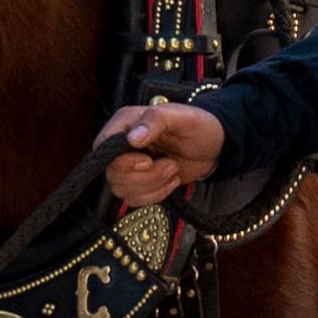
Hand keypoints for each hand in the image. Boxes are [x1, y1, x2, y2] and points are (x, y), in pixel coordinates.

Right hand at [101, 100, 223, 206]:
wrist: (214, 147)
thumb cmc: (198, 125)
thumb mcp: (181, 117)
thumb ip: (155, 120)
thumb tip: (133, 138)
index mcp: (125, 124)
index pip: (103, 147)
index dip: (123, 160)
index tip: (147, 160)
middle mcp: (122, 146)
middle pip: (114, 174)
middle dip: (146, 176)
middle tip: (170, 164)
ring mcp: (129, 167)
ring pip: (123, 190)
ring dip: (153, 185)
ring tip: (172, 170)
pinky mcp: (139, 183)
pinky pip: (135, 200)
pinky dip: (156, 195)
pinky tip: (171, 181)